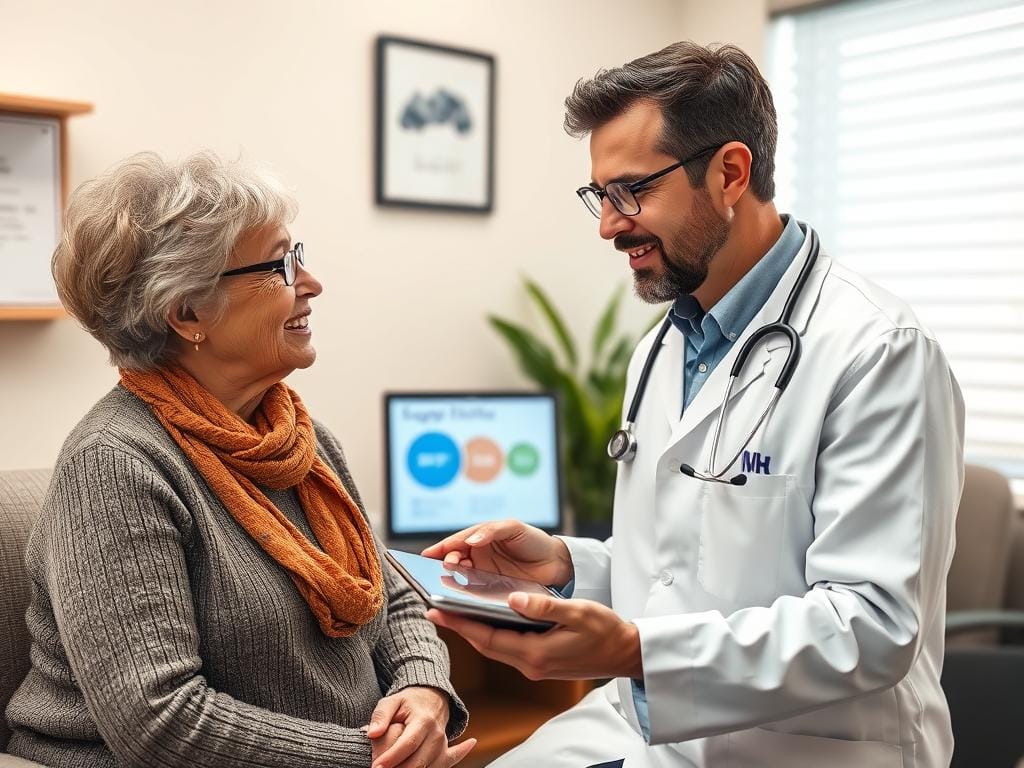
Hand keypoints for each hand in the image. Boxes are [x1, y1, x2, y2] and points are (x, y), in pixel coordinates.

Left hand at [366, 686, 475, 767]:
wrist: (433, 700)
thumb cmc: (408, 703)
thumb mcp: (392, 701)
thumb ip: (381, 715)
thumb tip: (372, 733)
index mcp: (424, 720)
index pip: (408, 743)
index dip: (392, 758)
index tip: (376, 766)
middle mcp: (436, 735)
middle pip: (418, 761)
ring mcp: (442, 746)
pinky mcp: (443, 755)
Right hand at [421, 520, 572, 587]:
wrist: (557, 564)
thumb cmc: (534, 541)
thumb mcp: (513, 528)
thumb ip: (491, 530)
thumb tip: (470, 539)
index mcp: (480, 537)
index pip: (456, 541)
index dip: (442, 547)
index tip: (428, 554)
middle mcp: (478, 556)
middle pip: (454, 560)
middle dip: (445, 563)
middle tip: (443, 568)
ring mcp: (483, 574)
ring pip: (460, 577)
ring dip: (452, 579)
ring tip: (446, 582)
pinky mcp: (491, 591)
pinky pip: (473, 592)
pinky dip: (464, 593)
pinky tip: (460, 596)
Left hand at [427, 592, 642, 680]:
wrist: (625, 654)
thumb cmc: (606, 630)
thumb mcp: (578, 612)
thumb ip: (543, 607)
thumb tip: (512, 599)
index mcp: (536, 653)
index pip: (487, 638)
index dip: (460, 624)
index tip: (436, 611)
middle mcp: (531, 665)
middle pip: (485, 645)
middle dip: (458, 627)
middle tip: (433, 609)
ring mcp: (535, 667)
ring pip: (494, 648)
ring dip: (473, 631)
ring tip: (452, 611)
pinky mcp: (540, 663)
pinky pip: (507, 648)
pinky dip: (491, 634)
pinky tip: (483, 620)